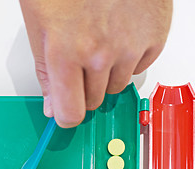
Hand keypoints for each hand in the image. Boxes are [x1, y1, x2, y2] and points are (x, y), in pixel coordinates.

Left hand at [20, 0, 172, 127]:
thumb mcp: (39, 27)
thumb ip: (47, 75)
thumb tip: (53, 108)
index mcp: (65, 52)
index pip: (70, 113)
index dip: (65, 115)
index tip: (65, 110)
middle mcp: (100, 53)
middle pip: (92, 102)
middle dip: (82, 89)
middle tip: (79, 61)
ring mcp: (130, 45)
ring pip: (115, 88)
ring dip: (106, 74)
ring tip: (99, 42)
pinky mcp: (154, 36)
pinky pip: (139, 69)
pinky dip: (128, 59)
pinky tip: (119, 36)